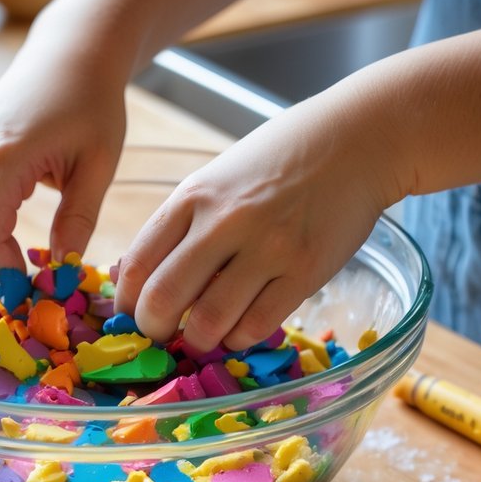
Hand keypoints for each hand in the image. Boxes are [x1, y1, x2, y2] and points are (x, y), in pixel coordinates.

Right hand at [0, 37, 126, 284]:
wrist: (70, 52)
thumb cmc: (92, 102)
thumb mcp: (98, 165)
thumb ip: (78, 220)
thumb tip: (62, 271)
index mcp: (3, 156)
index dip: (1, 272)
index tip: (33, 289)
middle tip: (17, 294)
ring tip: (11, 274)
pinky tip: (3, 246)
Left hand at [113, 84, 400, 351]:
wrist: (353, 141)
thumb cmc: (278, 160)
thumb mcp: (216, 178)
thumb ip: (181, 223)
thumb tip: (139, 277)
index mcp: (193, 196)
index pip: (138, 262)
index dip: (127, 301)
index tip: (133, 313)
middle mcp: (224, 222)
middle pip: (164, 298)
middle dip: (155, 329)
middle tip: (163, 335)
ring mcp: (266, 247)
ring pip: (209, 321)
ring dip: (199, 340)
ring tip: (204, 335)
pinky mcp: (305, 270)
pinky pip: (257, 325)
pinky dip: (240, 338)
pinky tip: (240, 328)